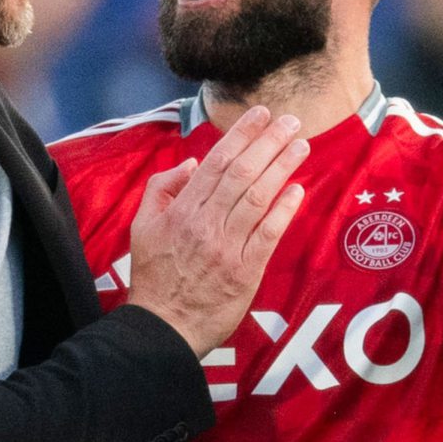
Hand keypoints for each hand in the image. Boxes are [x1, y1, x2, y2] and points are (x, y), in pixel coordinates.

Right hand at [126, 105, 307, 358]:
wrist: (163, 327)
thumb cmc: (154, 277)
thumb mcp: (142, 227)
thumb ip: (161, 189)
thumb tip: (192, 164)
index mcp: (181, 210)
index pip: (216, 163)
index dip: (240, 135)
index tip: (260, 114)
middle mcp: (205, 223)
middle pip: (242, 173)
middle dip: (268, 142)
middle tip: (291, 121)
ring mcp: (226, 247)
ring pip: (258, 198)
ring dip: (281, 168)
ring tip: (301, 145)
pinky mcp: (245, 272)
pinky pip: (268, 234)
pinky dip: (283, 210)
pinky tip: (297, 189)